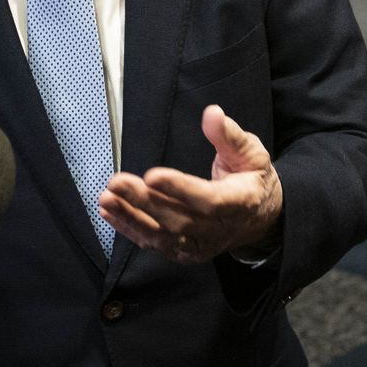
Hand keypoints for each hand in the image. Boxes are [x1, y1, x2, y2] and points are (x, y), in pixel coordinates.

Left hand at [99, 105, 282, 263]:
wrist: (259, 218)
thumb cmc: (252, 179)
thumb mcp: (252, 153)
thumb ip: (230, 136)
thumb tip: (212, 113)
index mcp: (240, 203)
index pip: (209, 200)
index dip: (180, 189)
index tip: (152, 175)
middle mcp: (219, 230)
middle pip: (179, 220)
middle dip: (145, 202)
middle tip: (117, 183)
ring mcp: (201, 245)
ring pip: (163, 237)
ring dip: (131, 218)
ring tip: (107, 199)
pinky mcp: (185, 252)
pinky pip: (155, 244)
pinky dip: (130, 229)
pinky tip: (110, 212)